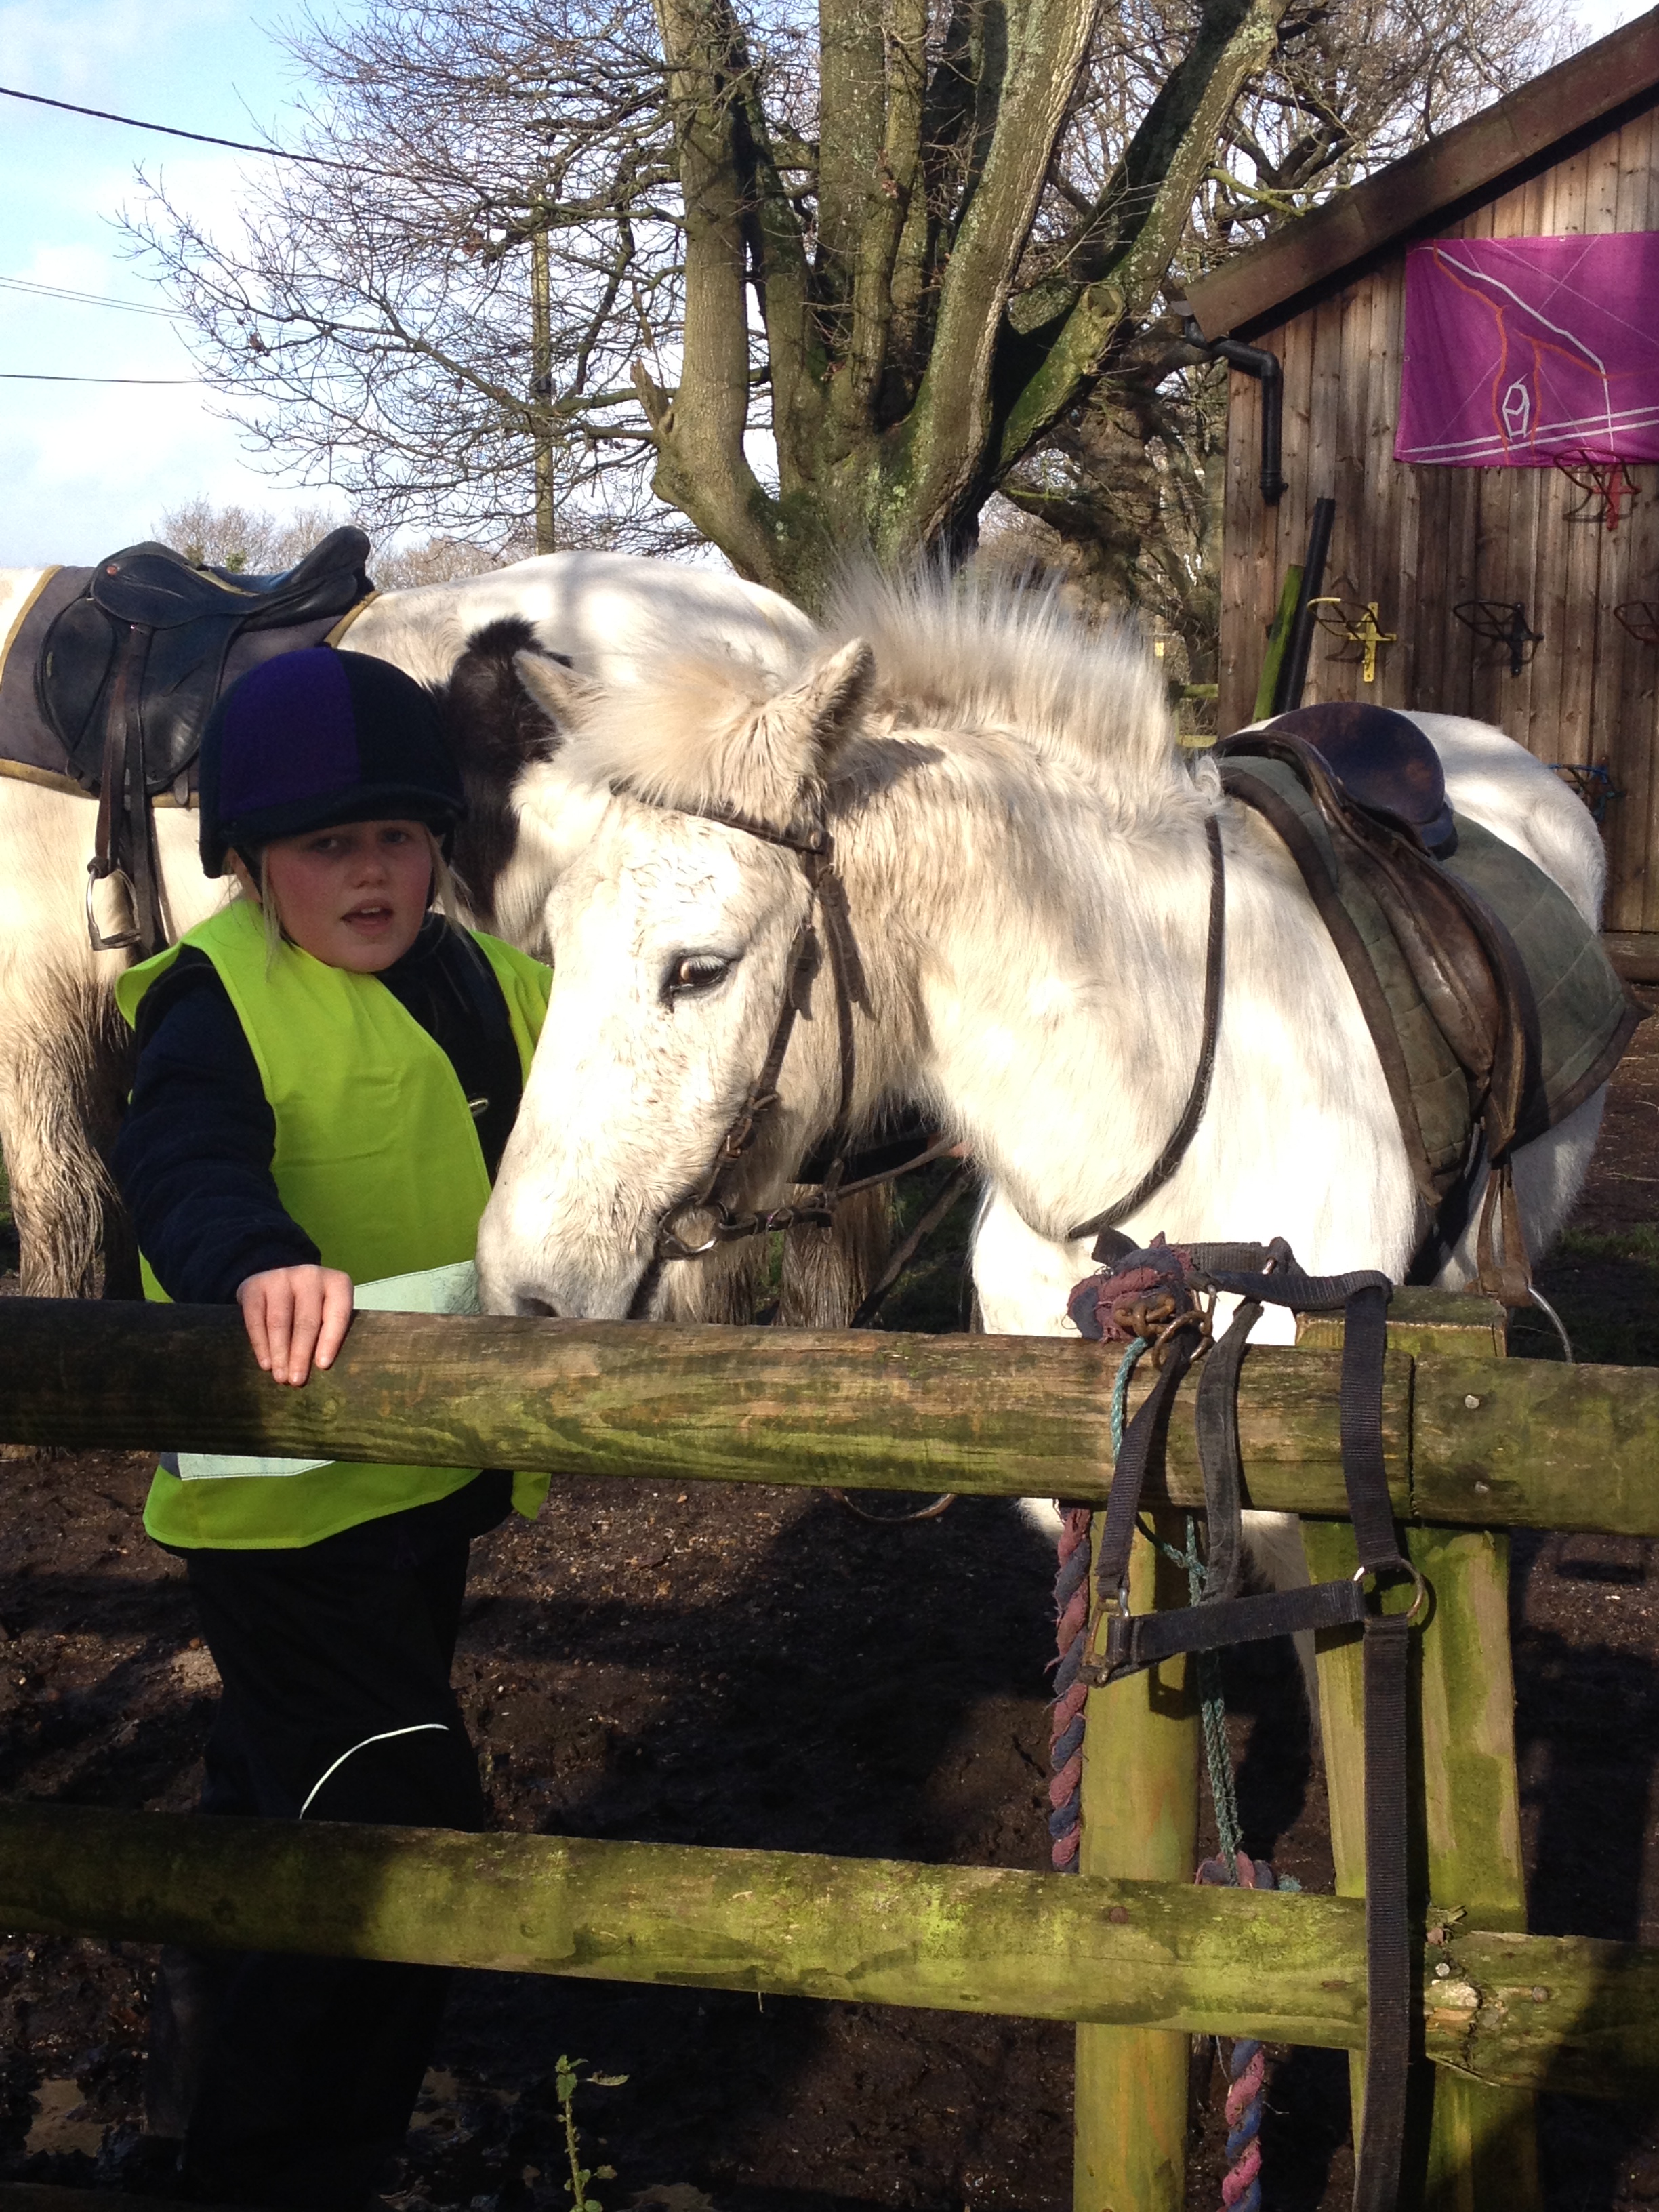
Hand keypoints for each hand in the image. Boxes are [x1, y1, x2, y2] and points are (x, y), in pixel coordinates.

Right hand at [236, 1266, 353, 1386]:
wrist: (279, 1282)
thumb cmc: (312, 1306)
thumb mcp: (328, 1311)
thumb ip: (330, 1331)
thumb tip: (322, 1369)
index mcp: (337, 1283)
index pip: (337, 1314)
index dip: (330, 1341)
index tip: (322, 1366)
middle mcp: (310, 1275)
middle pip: (306, 1320)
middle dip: (301, 1354)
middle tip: (297, 1381)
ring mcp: (281, 1277)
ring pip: (279, 1321)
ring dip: (280, 1353)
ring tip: (281, 1377)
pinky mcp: (255, 1285)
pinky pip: (256, 1318)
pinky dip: (260, 1344)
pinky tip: (265, 1363)